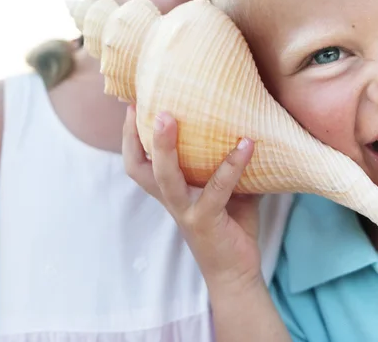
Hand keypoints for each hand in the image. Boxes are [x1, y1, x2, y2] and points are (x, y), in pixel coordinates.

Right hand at [122, 106, 263, 290]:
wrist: (237, 271)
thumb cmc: (230, 224)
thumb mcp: (227, 187)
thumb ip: (227, 160)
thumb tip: (245, 123)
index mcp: (170, 191)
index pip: (138, 163)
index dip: (129, 137)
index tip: (132, 105)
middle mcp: (171, 200)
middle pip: (140, 168)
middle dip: (136, 136)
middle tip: (142, 106)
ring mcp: (186, 211)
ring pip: (166, 178)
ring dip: (166, 147)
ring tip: (173, 117)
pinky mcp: (206, 220)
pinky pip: (216, 188)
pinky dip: (232, 165)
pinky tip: (247, 144)